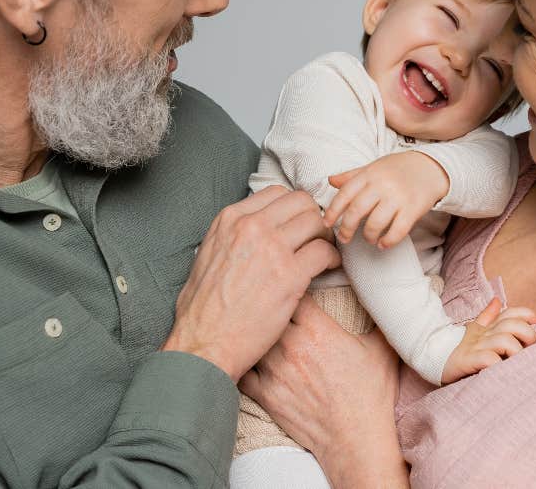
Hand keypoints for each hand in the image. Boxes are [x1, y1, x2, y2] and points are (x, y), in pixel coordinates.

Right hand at [160, 186, 338, 379]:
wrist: (204, 342)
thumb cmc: (202, 309)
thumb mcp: (207, 255)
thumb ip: (231, 235)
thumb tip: (250, 230)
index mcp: (229, 219)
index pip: (276, 193)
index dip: (292, 208)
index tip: (297, 224)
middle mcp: (251, 226)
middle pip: (301, 202)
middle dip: (312, 217)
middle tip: (315, 237)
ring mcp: (272, 249)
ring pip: (316, 222)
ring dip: (324, 236)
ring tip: (323, 252)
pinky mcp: (290, 275)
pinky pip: (325, 251)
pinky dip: (332, 258)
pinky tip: (328, 268)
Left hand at [240, 296, 409, 488]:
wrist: (356, 438)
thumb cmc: (370, 394)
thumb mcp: (381, 350)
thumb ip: (378, 320)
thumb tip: (383, 301)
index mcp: (317, 329)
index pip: (292, 291)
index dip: (291, 287)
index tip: (294, 287)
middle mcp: (291, 345)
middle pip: (268, 313)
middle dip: (272, 309)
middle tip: (275, 309)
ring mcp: (274, 371)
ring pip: (253, 340)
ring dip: (257, 336)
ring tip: (261, 334)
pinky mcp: (265, 395)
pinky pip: (243, 371)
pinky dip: (246, 365)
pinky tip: (253, 362)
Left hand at [324, 151, 449, 249]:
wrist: (431, 167)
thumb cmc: (398, 169)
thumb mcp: (374, 167)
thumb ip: (352, 175)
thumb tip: (330, 181)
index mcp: (369, 174)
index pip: (345, 194)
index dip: (333, 211)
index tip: (327, 223)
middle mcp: (382, 185)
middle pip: (357, 211)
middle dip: (347, 228)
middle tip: (345, 238)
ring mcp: (398, 197)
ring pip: (375, 223)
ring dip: (369, 236)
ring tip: (369, 239)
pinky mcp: (413, 209)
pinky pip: (397, 231)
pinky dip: (388, 241)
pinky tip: (383, 244)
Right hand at [440, 297, 535, 383]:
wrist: (430, 355)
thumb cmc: (458, 346)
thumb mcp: (474, 329)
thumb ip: (487, 316)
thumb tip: (497, 300)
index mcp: (488, 325)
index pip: (511, 312)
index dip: (526, 315)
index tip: (534, 323)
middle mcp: (485, 334)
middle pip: (513, 325)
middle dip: (527, 334)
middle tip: (528, 348)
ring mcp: (477, 346)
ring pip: (505, 341)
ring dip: (515, 351)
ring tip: (515, 361)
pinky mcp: (468, 360)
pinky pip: (489, 359)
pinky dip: (498, 364)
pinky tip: (499, 369)